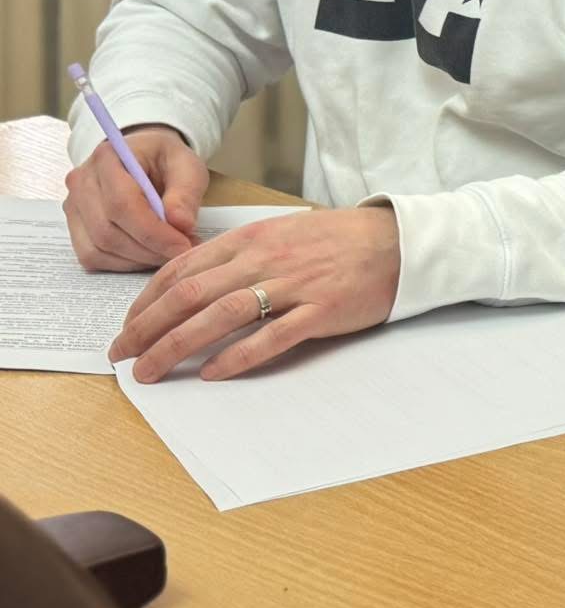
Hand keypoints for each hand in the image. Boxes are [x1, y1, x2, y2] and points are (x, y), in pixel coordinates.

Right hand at [63, 126, 207, 270]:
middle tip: (181, 253)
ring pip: (98, 248)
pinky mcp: (75, 227)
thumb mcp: (187, 165)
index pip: (122, 203)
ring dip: (138, 260)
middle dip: (149, 249)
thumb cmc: (165, 160)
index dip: (153, 232)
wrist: (145, 159)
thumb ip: (186, 192)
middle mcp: (82, 181)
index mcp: (108, 157)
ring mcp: (73, 206)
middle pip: (107, 230)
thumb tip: (181, 225)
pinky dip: (123, 263)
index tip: (183, 246)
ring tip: (169, 253)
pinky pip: (92, 257)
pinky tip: (148, 255)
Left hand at [109, 207, 400, 381]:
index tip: (128, 326)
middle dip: (147, 328)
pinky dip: (237, 356)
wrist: (398, 242)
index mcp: (252, 239)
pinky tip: (213, 373)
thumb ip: (239, 255)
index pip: (183, 269)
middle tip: (122, 356)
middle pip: (191, 295)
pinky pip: (271, 337)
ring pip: (220, 317)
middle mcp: (266, 259)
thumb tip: (192, 284)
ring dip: (177, 346)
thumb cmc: (338, 240)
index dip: (146, 300)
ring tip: (151, 371)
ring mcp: (294, 285)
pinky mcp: (321, 311)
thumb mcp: (282, 233)